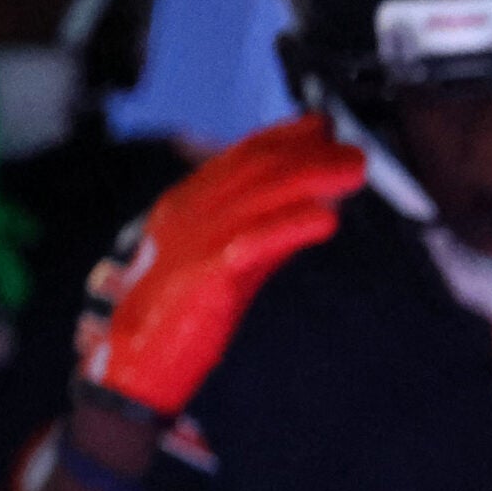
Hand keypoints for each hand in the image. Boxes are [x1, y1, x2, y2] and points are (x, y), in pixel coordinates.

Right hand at [80, 114, 364, 416]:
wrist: (136, 364)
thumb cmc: (181, 315)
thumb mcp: (230, 264)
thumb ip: (268, 235)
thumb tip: (317, 211)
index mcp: (187, 204)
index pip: (241, 155)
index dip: (286, 136)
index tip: (323, 126)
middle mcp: (189, 213)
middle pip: (257, 167)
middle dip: (310, 152)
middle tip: (354, 151)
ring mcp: (195, 240)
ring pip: (262, 194)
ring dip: (316, 177)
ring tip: (355, 172)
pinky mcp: (205, 275)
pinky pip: (256, 242)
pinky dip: (294, 227)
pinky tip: (328, 221)